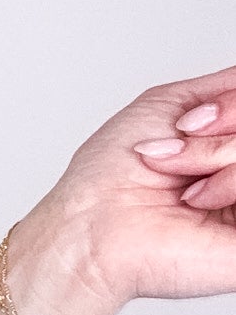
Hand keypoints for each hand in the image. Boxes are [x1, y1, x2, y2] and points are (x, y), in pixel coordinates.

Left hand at [10, 60, 235, 314]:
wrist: (93, 225)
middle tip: (177, 153)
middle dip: (216, 133)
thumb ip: (225, 89)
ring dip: (213, 157)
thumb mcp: (170, 105)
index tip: (189, 122)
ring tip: (183, 188)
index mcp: (228, 144)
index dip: (228, 106)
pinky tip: (197, 203)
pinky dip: (229, 181)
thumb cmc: (113, 176)